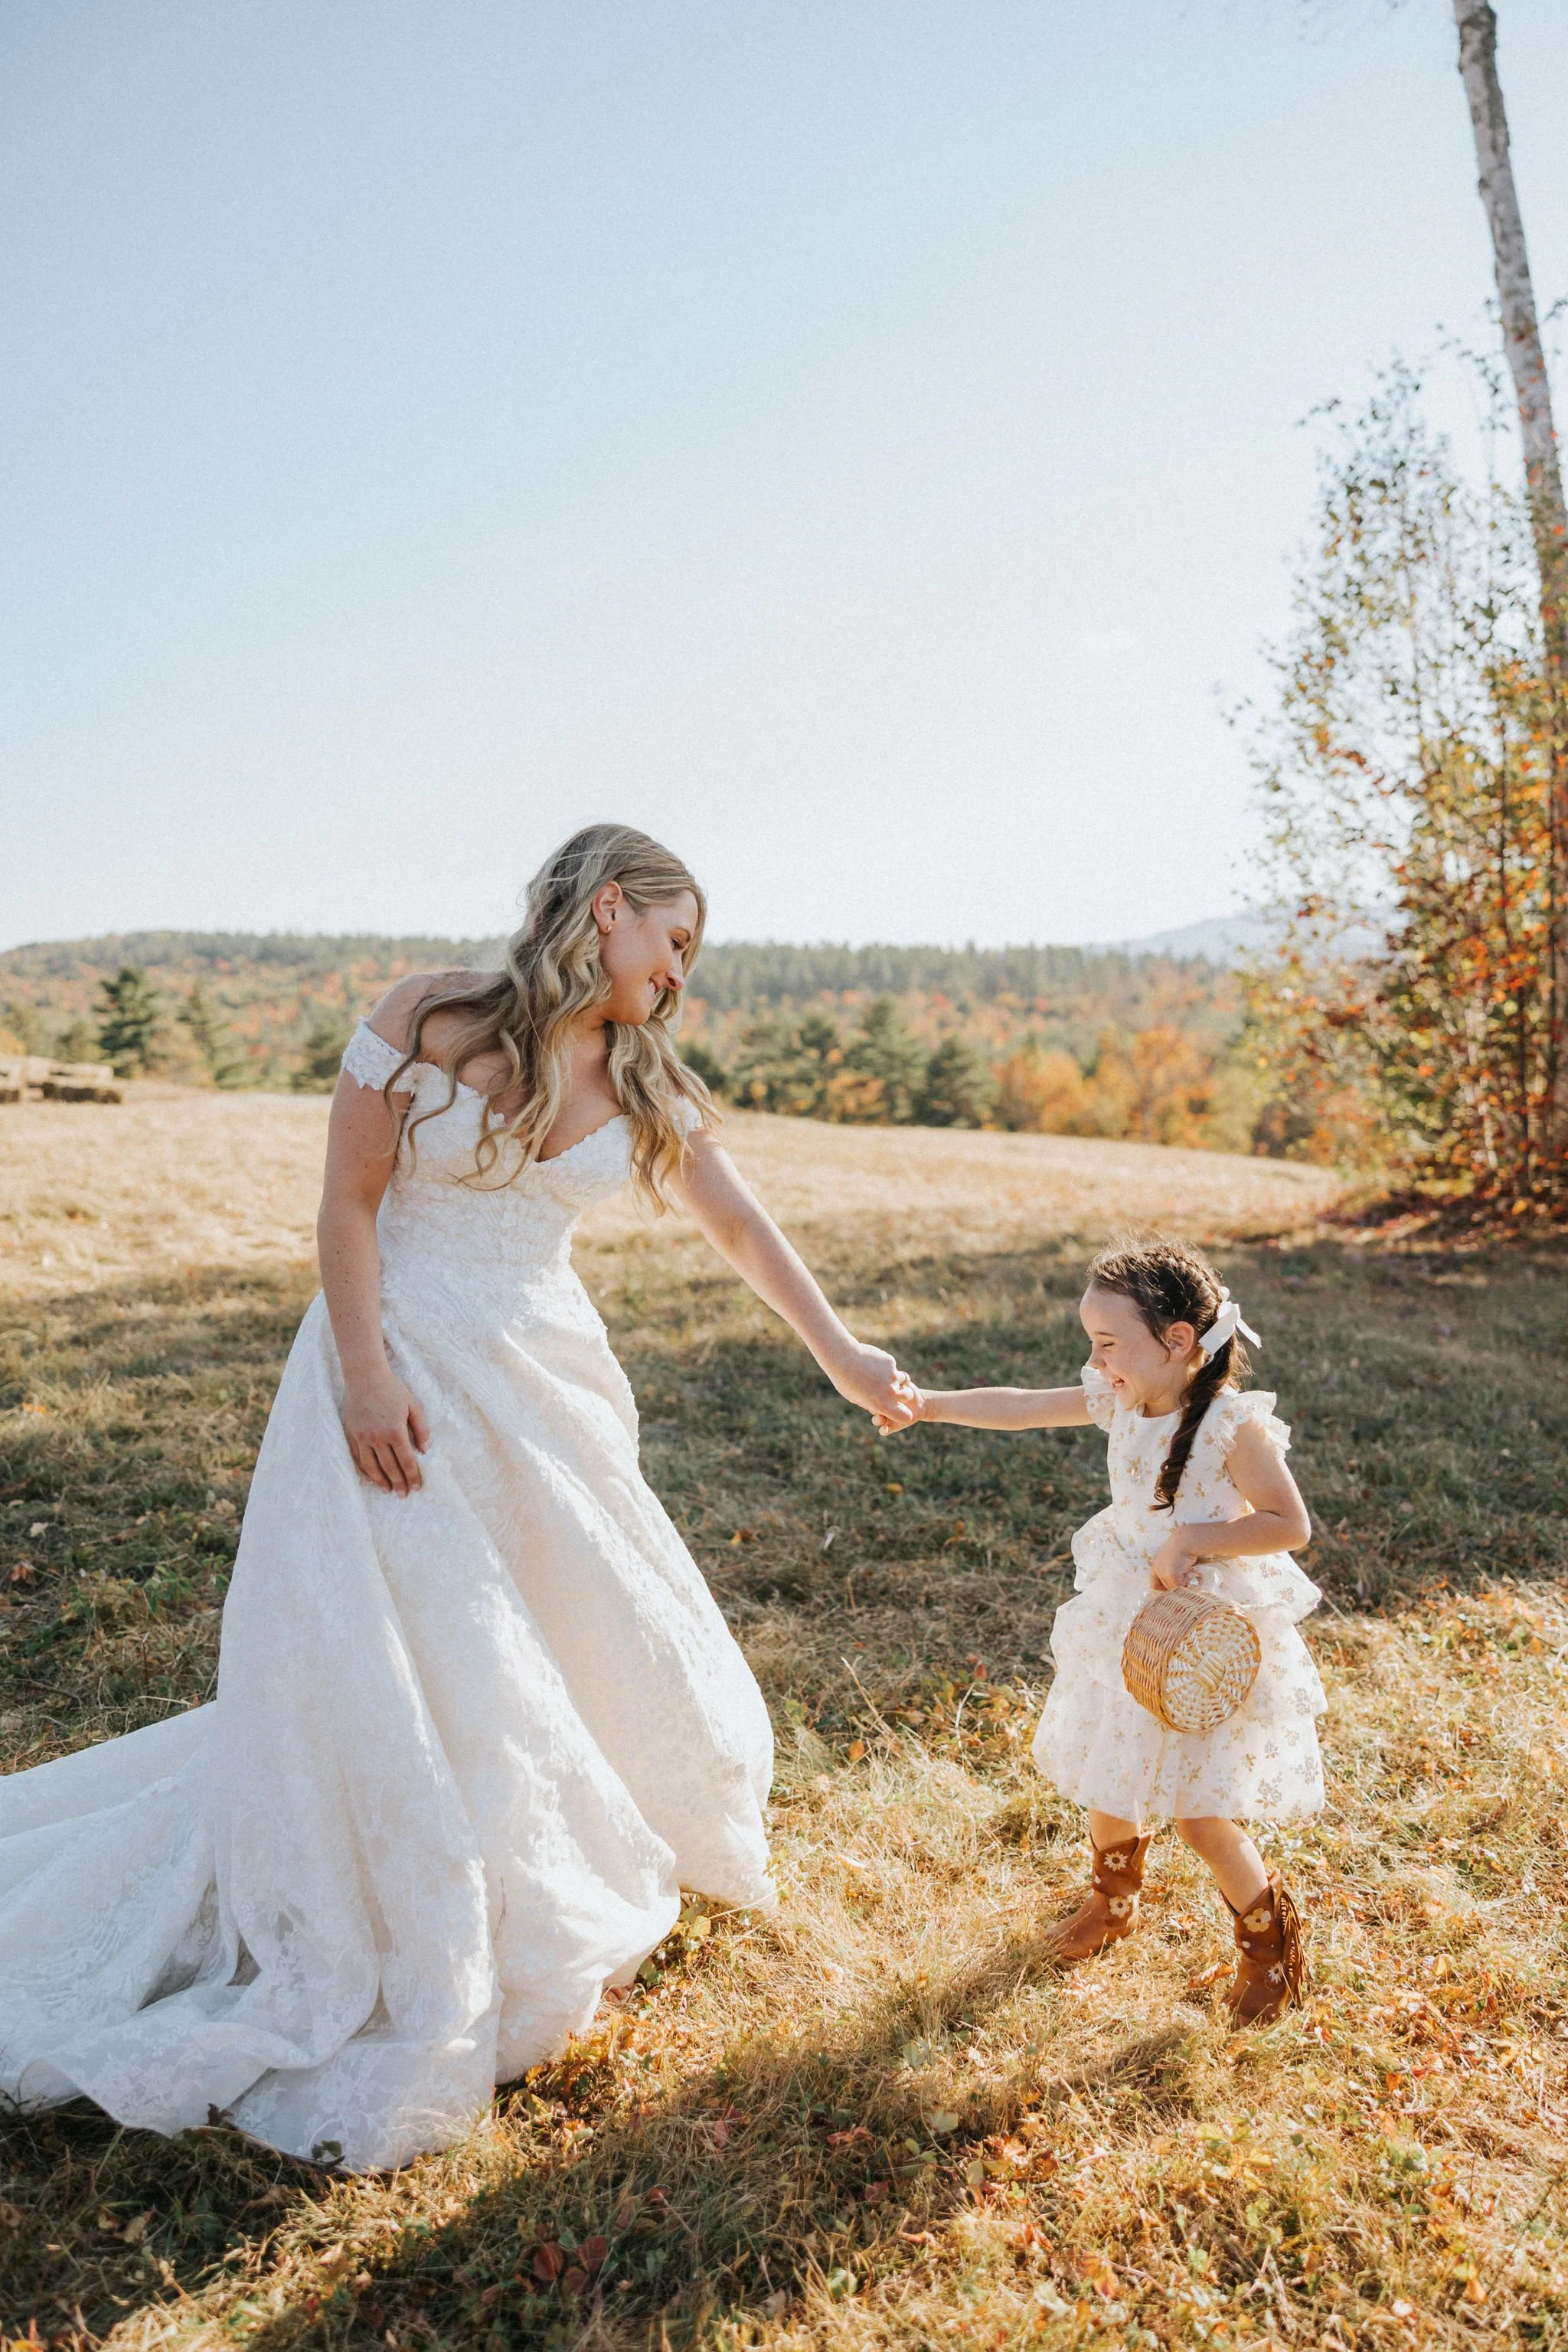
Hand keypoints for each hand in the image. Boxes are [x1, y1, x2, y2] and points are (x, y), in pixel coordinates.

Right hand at [341, 1368, 429, 1495]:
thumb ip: (421, 1429)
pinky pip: (358, 1458)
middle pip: (390, 1467)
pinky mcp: (351, 1435)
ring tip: (388, 1491)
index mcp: (396, 1431)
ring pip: (372, 1467)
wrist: (365, 1377)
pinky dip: (366, 1470)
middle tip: (404, 1495)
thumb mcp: (413, 1406)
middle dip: (399, 1483)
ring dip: (381, 1481)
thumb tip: (424, 1450)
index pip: (407, 1461)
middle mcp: (377, 1438)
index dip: (413, 1476)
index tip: (417, 1487)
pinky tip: (372, 1477)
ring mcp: (362, 1438)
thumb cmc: (392, 1390)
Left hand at [828, 1341, 919, 1428]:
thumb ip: (871, 1403)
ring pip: (902, 1378)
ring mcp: (892, 1376)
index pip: (905, 1415)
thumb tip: (879, 1405)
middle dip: (903, 1393)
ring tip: (878, 1373)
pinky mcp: (891, 1362)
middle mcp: (890, 1392)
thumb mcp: (856, 1398)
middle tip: (891, 1388)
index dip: (903, 1412)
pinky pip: (892, 1366)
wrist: (843, 1358)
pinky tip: (872, 1362)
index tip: (897, 1407)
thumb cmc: (844, 1380)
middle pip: (908, 1395)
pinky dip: (886, 1365)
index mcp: (882, 1405)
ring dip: (895, 1378)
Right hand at [873, 1378, 924, 1435]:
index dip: (870, 1398)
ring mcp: (885, 1418)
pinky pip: (884, 1431)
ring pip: (876, 1420)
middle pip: (872, 1410)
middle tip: (875, 1407)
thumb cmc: (909, 1388)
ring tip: (880, 1418)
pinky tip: (885, 1428)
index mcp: (880, 1396)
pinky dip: (883, 1430)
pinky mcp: (892, 1427)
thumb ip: (893, 1379)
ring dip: (877, 1420)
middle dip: (872, 1409)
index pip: (870, 1398)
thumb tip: (887, 1370)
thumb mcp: (901, 1382)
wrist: (920, 1401)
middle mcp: (881, 1407)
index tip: (872, 1395)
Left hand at [1148, 1532, 1201, 1591]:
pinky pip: (1181, 1586)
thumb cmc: (1182, 1547)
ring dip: (1182, 1582)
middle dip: (1176, 1585)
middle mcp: (1157, 1570)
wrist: (1186, 1540)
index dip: (1162, 1589)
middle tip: (1183, 1574)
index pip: (1153, 1585)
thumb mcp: (1171, 1559)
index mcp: (1156, 1566)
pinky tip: (1187, 1569)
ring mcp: (1163, 1573)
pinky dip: (1186, 1580)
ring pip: (1174, 1588)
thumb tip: (1176, 1587)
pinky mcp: (1172, 1575)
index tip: (1172, 1589)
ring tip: (1185, 1569)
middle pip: (1166, 1588)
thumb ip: (1169, 1570)